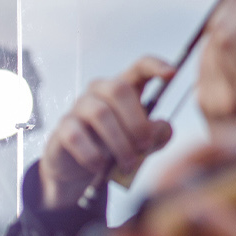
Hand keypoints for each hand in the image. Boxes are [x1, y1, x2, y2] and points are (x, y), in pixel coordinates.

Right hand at [40, 56, 174, 208]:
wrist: (79, 170)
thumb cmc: (114, 149)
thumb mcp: (142, 144)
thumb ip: (157, 136)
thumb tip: (159, 127)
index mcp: (124, 89)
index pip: (139, 67)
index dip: (155, 66)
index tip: (172, 74)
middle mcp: (99, 92)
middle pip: (118, 89)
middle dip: (136, 120)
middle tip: (144, 146)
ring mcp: (78, 108)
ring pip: (100, 114)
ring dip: (119, 143)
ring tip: (128, 165)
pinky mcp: (63, 128)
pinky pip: (77, 136)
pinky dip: (93, 155)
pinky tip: (100, 168)